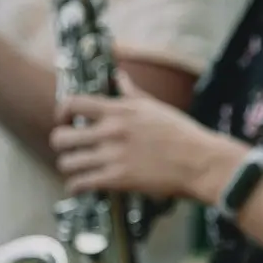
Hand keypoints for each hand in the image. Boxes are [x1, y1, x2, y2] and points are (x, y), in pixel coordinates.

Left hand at [50, 73, 247, 200]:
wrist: (200, 162)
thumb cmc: (182, 135)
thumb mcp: (155, 107)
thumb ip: (131, 93)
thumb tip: (119, 76)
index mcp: (119, 110)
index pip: (74, 103)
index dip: (61, 111)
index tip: (63, 118)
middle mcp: (111, 131)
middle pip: (62, 136)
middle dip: (61, 143)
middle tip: (69, 147)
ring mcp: (113, 156)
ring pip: (68, 162)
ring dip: (68, 167)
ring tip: (76, 169)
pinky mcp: (118, 179)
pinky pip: (81, 183)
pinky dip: (76, 186)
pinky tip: (80, 186)